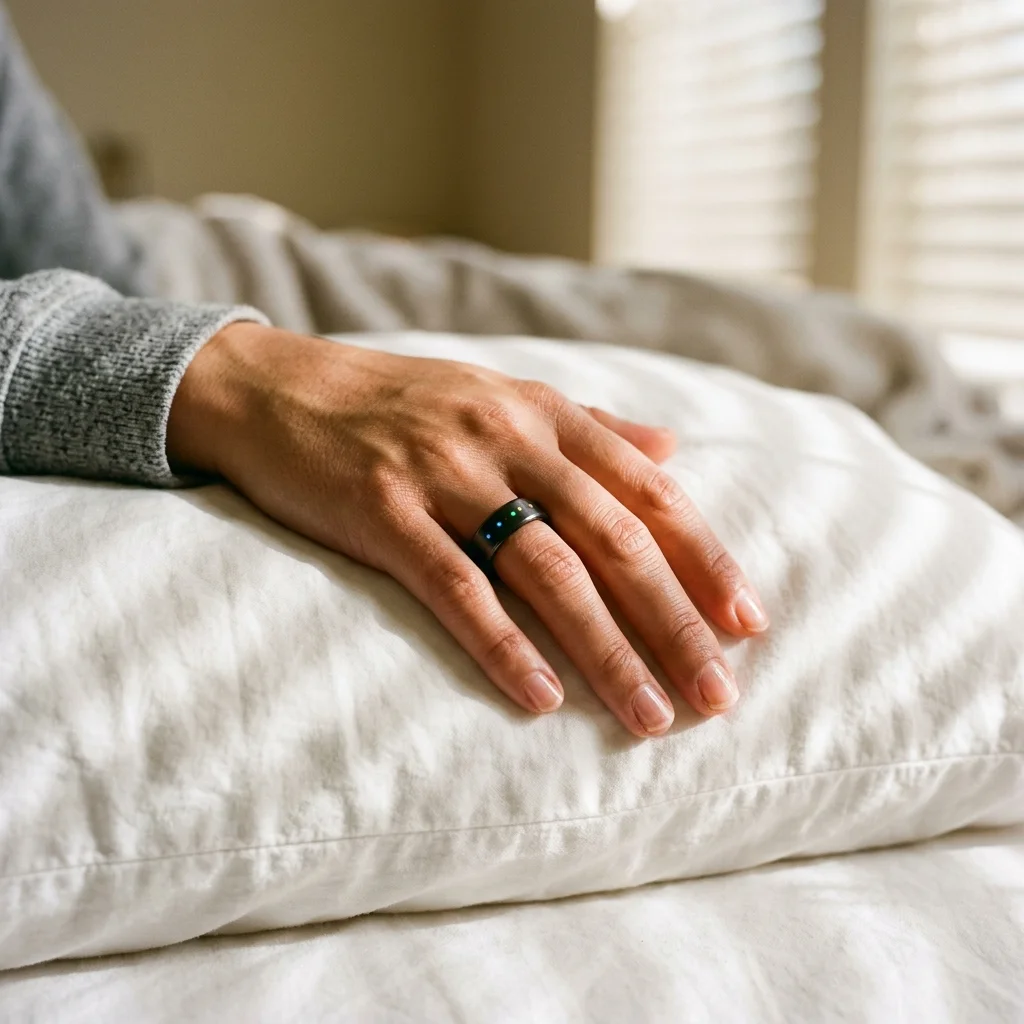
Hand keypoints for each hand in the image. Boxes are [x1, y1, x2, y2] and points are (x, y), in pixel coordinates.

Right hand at [167, 324, 768, 737]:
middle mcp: (506, 439)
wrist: (279, 387)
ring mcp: (443, 474)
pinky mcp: (382, 510)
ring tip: (647, 716)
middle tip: (717, 696)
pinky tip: (541, 697)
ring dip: (606, 649)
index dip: (703, 558)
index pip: (648, 490)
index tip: (749, 622)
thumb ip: (590, 426)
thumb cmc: (400, 402)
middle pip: (613, 539)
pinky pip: (454, 585)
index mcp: (543, 414)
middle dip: (674, 622)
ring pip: (547, 570)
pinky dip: (502, 643)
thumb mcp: (503, 398)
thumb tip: (672, 448)